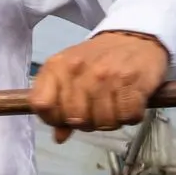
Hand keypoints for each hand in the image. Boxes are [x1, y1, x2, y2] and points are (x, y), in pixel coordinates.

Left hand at [30, 32, 169, 143]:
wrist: (134, 37)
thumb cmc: (97, 58)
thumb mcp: (70, 73)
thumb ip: (59, 103)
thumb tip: (59, 137)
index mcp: (57, 67)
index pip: (41, 104)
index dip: (51, 118)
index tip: (63, 120)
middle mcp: (79, 70)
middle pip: (75, 118)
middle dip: (85, 124)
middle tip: (95, 114)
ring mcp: (106, 76)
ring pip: (102, 121)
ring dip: (110, 122)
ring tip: (113, 109)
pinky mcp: (133, 82)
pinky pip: (127, 116)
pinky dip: (130, 117)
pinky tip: (129, 105)